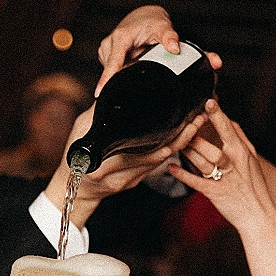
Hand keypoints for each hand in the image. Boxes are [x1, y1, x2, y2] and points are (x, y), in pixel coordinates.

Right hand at [45, 106, 206, 227]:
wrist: (74, 188)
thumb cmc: (74, 157)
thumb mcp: (82, 130)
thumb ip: (98, 113)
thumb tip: (115, 87)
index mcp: (109, 164)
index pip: (149, 152)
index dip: (170, 138)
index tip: (186, 122)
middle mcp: (124, 175)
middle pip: (162, 155)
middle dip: (184, 137)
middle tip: (200, 118)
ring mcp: (133, 180)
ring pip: (163, 160)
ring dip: (181, 142)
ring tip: (196, 123)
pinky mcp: (137, 181)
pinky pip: (157, 164)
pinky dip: (169, 149)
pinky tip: (180, 136)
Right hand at [95, 5, 221, 95]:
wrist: (143, 16)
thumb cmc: (151, 22)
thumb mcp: (163, 27)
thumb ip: (169, 37)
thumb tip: (174, 49)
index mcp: (120, 38)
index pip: (113, 63)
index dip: (106, 79)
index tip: (100, 92)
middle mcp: (109, 43)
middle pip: (112, 70)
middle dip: (123, 77)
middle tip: (140, 71)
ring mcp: (105, 50)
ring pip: (112, 71)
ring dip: (124, 72)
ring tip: (137, 61)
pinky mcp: (105, 55)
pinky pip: (112, 69)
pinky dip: (121, 70)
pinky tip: (131, 63)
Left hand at [168, 99, 269, 232]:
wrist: (258, 215)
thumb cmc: (254, 187)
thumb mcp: (252, 160)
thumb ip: (241, 139)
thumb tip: (231, 121)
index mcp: (242, 152)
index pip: (228, 130)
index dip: (218, 116)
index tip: (208, 102)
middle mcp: (233, 164)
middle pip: (213, 146)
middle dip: (197, 136)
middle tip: (184, 125)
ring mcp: (224, 179)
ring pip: (203, 162)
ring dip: (188, 152)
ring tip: (175, 143)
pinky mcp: (215, 193)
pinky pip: (196, 182)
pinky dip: (183, 175)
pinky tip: (171, 168)